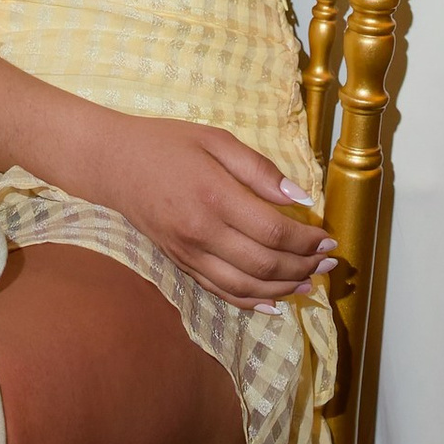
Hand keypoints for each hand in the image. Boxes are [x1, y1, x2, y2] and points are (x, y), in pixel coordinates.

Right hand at [84, 110, 334, 306]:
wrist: (114, 165)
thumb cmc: (168, 144)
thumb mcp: (217, 140)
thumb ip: (260, 169)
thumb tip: (301, 197)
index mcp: (214, 196)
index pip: (273, 231)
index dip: (307, 240)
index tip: (329, 238)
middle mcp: (202, 232)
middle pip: (265, 264)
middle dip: (304, 267)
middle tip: (329, 262)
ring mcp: (189, 254)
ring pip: (246, 286)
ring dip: (284, 289)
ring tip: (311, 283)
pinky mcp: (181, 264)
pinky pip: (221, 292)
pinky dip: (251, 302)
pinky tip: (274, 303)